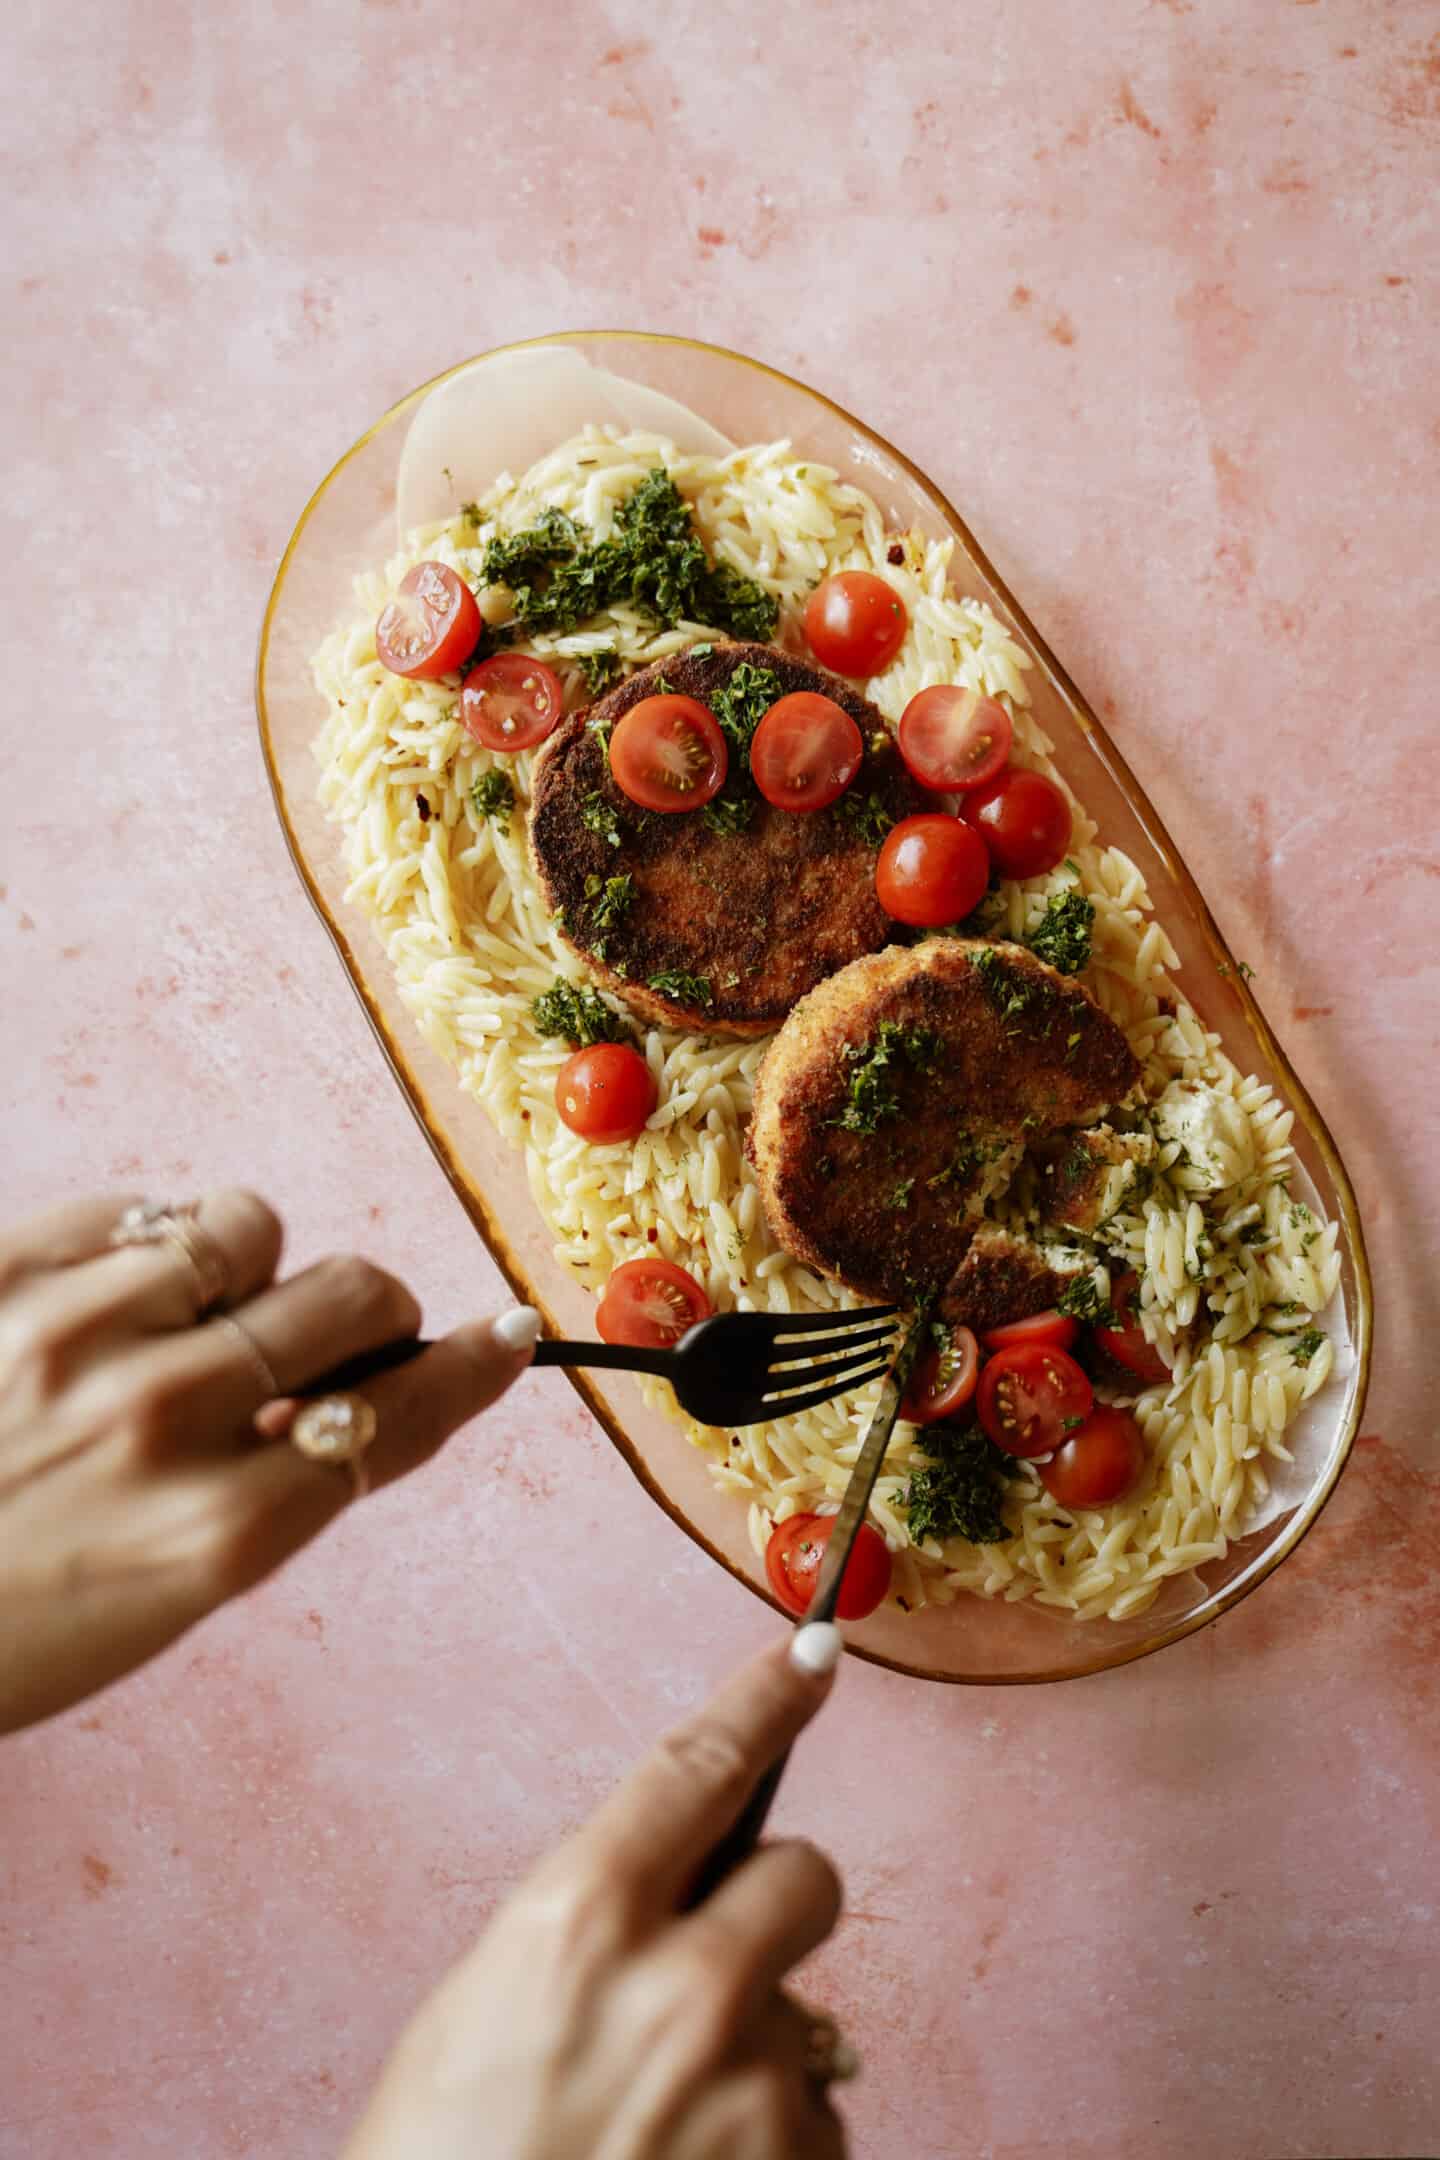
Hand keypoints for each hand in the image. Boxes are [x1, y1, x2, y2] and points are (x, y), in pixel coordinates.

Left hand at [0, 1188, 537, 1731]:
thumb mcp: (160, 1600)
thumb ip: (273, 1492)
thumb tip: (372, 1382)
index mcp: (215, 1533)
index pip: (399, 1419)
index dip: (469, 1368)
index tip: (504, 1336)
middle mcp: (159, 1422)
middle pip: (352, 1294)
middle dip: (356, 1311)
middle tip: (310, 1338)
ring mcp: (71, 1334)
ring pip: (248, 1224)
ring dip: (240, 1267)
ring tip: (175, 1318)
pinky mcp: (0, 1269)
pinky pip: (137, 1203)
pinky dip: (142, 1242)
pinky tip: (100, 1302)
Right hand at [346, 1636, 850, 2159]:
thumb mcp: (482, 2006)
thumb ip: (590, 1927)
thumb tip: (679, 1889)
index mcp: (578, 1920)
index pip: (698, 1768)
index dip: (763, 1697)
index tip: (812, 1652)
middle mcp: (681, 1987)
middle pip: (803, 1874)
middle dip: (773, 1903)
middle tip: (720, 1962)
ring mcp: (750, 2089)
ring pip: (806, 2018)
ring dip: (757, 2056)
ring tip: (661, 2132)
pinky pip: (817, 2123)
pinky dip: (770, 2148)